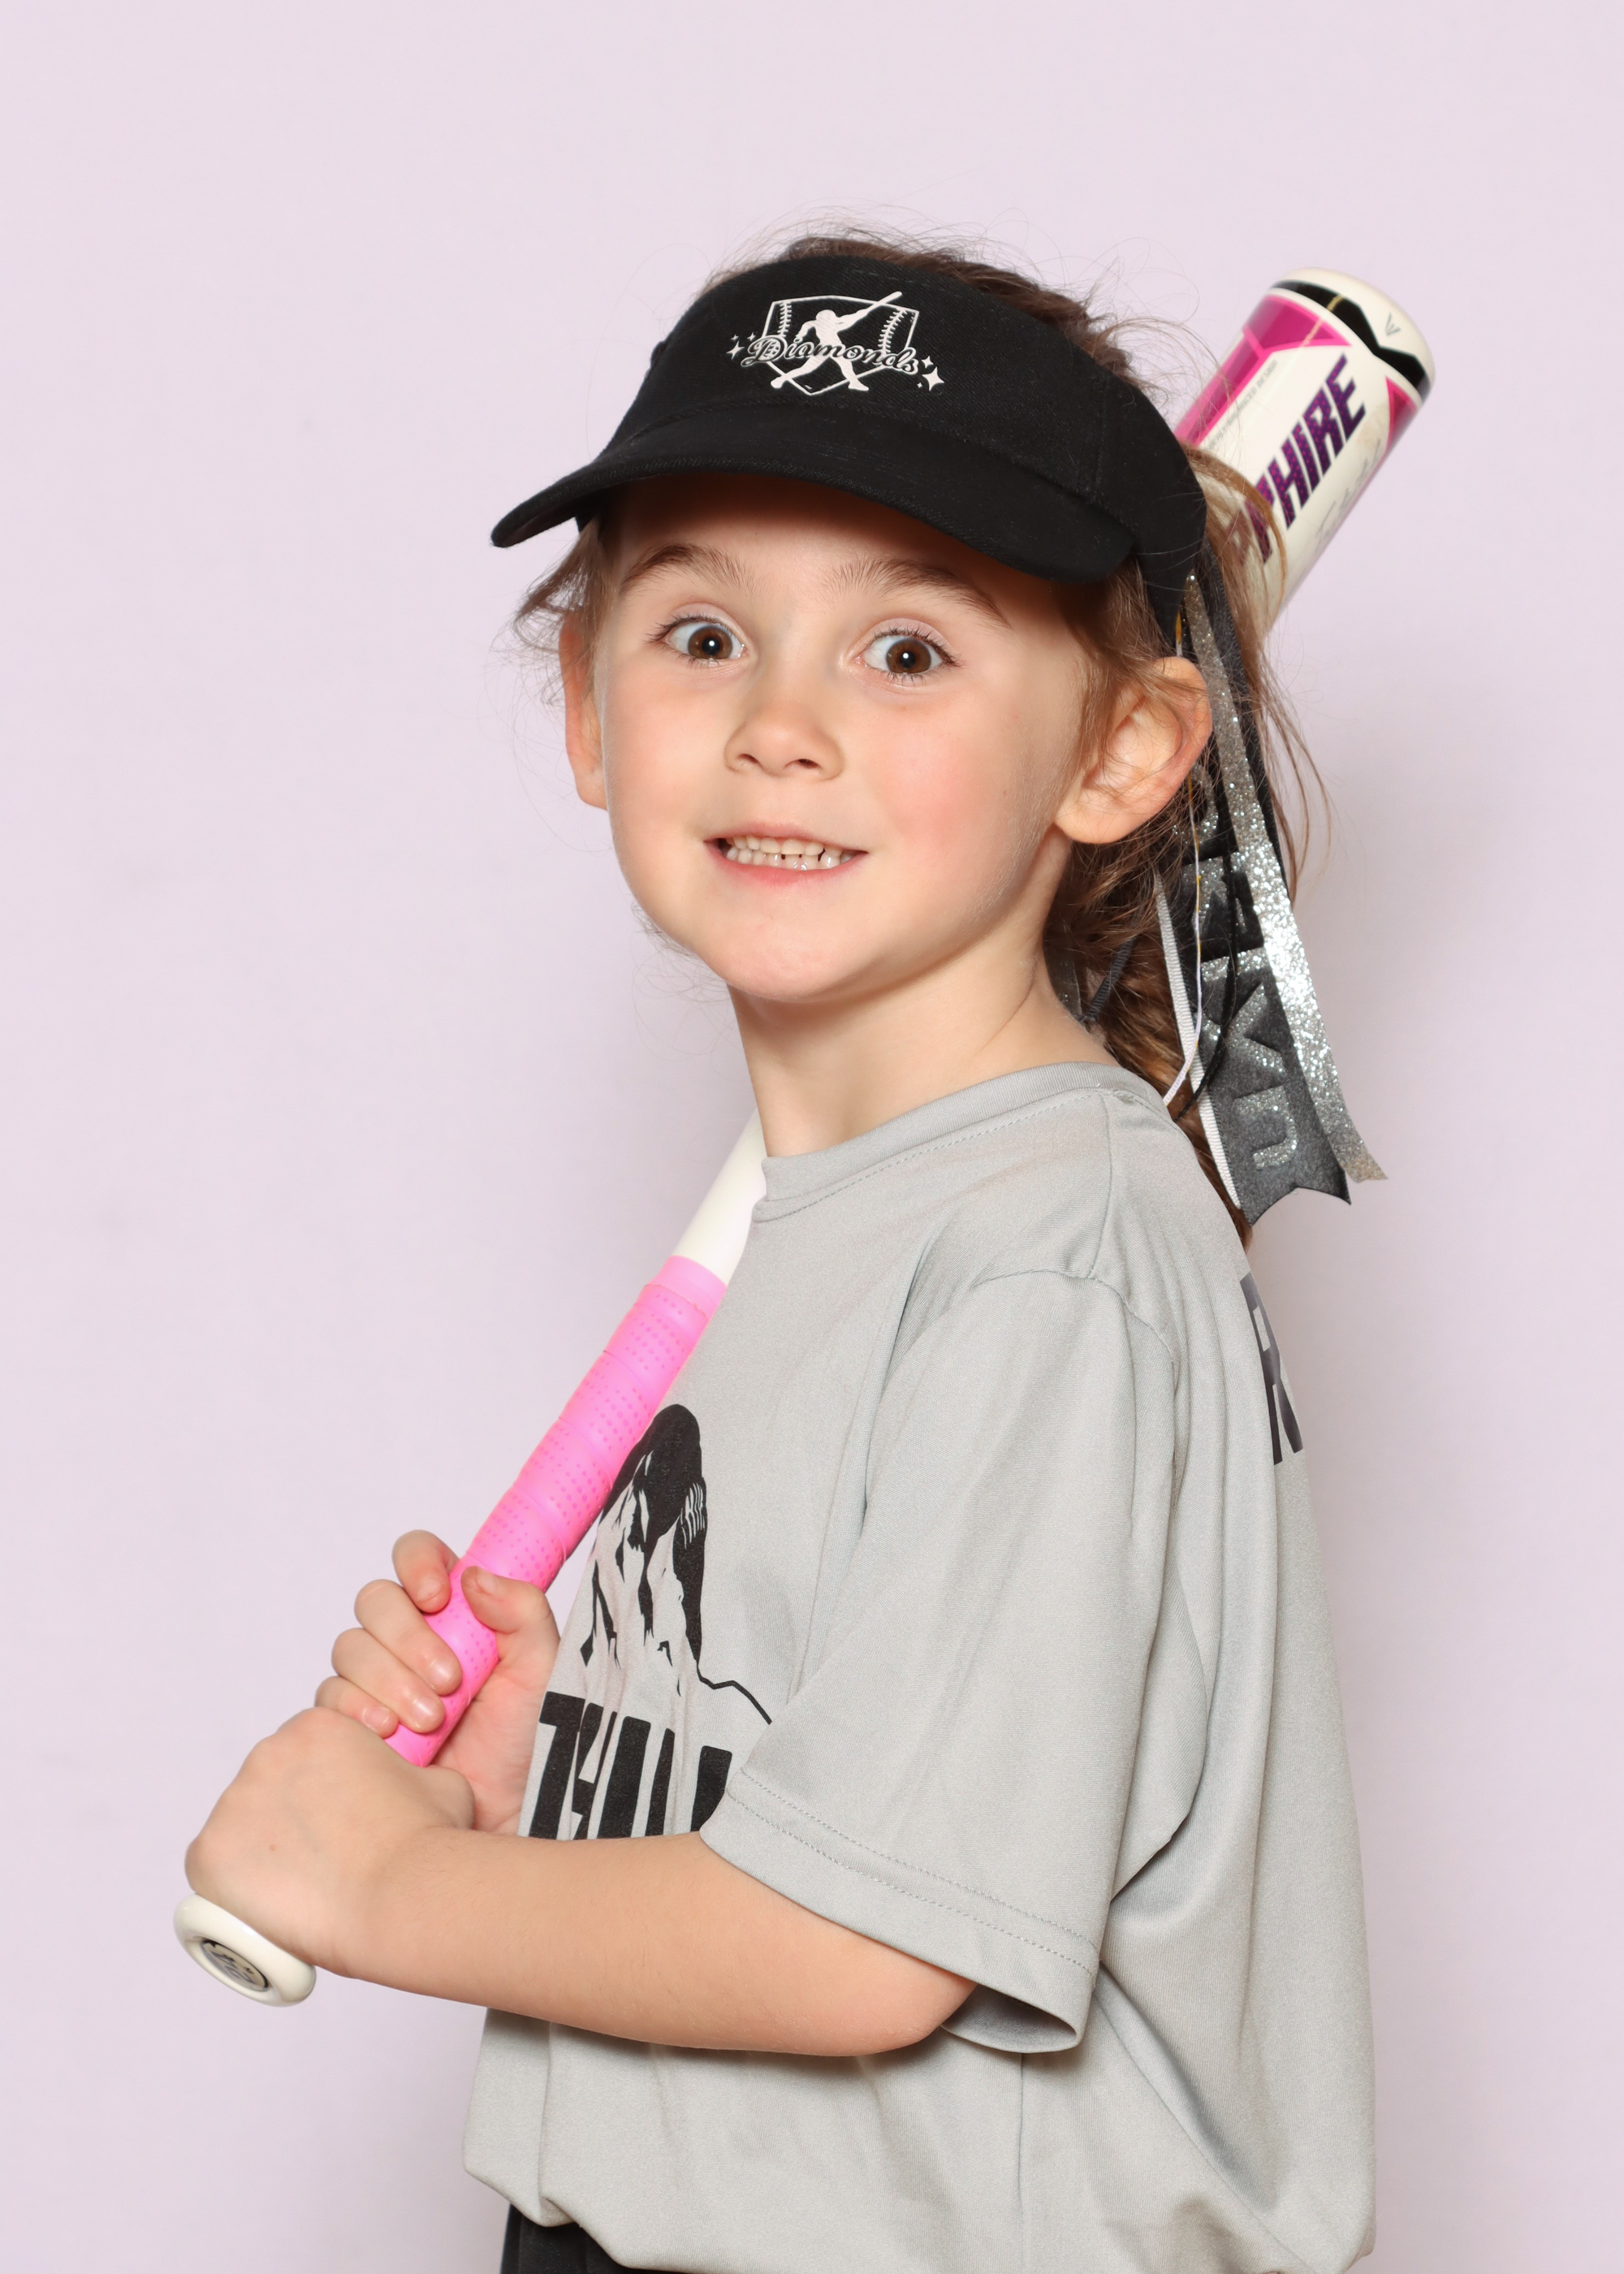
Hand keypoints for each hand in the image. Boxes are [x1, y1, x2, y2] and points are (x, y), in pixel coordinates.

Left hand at [185, 1708, 473, 1974]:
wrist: (403, 1894)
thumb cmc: (426, 1843)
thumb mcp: (437, 1782)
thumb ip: (413, 1773)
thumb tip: (412, 1786)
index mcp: (318, 1727)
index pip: (302, 1753)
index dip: (319, 1790)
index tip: (333, 1823)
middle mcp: (268, 1752)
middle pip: (266, 1785)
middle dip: (286, 1818)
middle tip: (318, 1860)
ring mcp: (233, 1803)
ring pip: (238, 1827)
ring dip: (260, 1852)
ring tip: (298, 1890)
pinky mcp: (208, 1855)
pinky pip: (210, 1870)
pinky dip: (231, 1889)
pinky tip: (264, 1906)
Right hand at [317, 1532, 559, 1834]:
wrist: (502, 1813)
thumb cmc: (526, 1740)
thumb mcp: (540, 1669)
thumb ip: (522, 1612)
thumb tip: (472, 1576)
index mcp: (456, 1608)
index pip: (417, 1555)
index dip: (418, 1564)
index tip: (437, 1597)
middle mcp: (412, 1635)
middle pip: (376, 1601)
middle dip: (408, 1639)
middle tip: (449, 1681)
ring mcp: (378, 1676)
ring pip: (350, 1648)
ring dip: (390, 1681)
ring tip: (432, 1721)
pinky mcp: (354, 1718)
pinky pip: (331, 1697)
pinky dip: (359, 1710)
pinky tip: (389, 1734)